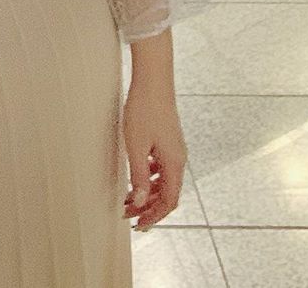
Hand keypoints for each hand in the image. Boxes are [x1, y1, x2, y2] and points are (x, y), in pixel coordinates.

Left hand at [121, 80, 186, 231]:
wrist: (153, 81)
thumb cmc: (143, 110)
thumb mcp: (136, 146)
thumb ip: (140, 176)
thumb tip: (141, 203)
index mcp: (174, 163)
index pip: (169, 201)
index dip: (154, 217)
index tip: (138, 226)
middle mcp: (179, 159)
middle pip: (168, 193)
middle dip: (149, 208)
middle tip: (128, 215)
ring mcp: (174, 149)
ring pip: (164, 180)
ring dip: (148, 193)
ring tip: (128, 198)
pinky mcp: (168, 139)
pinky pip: (162, 167)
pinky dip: (150, 177)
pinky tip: (136, 175)